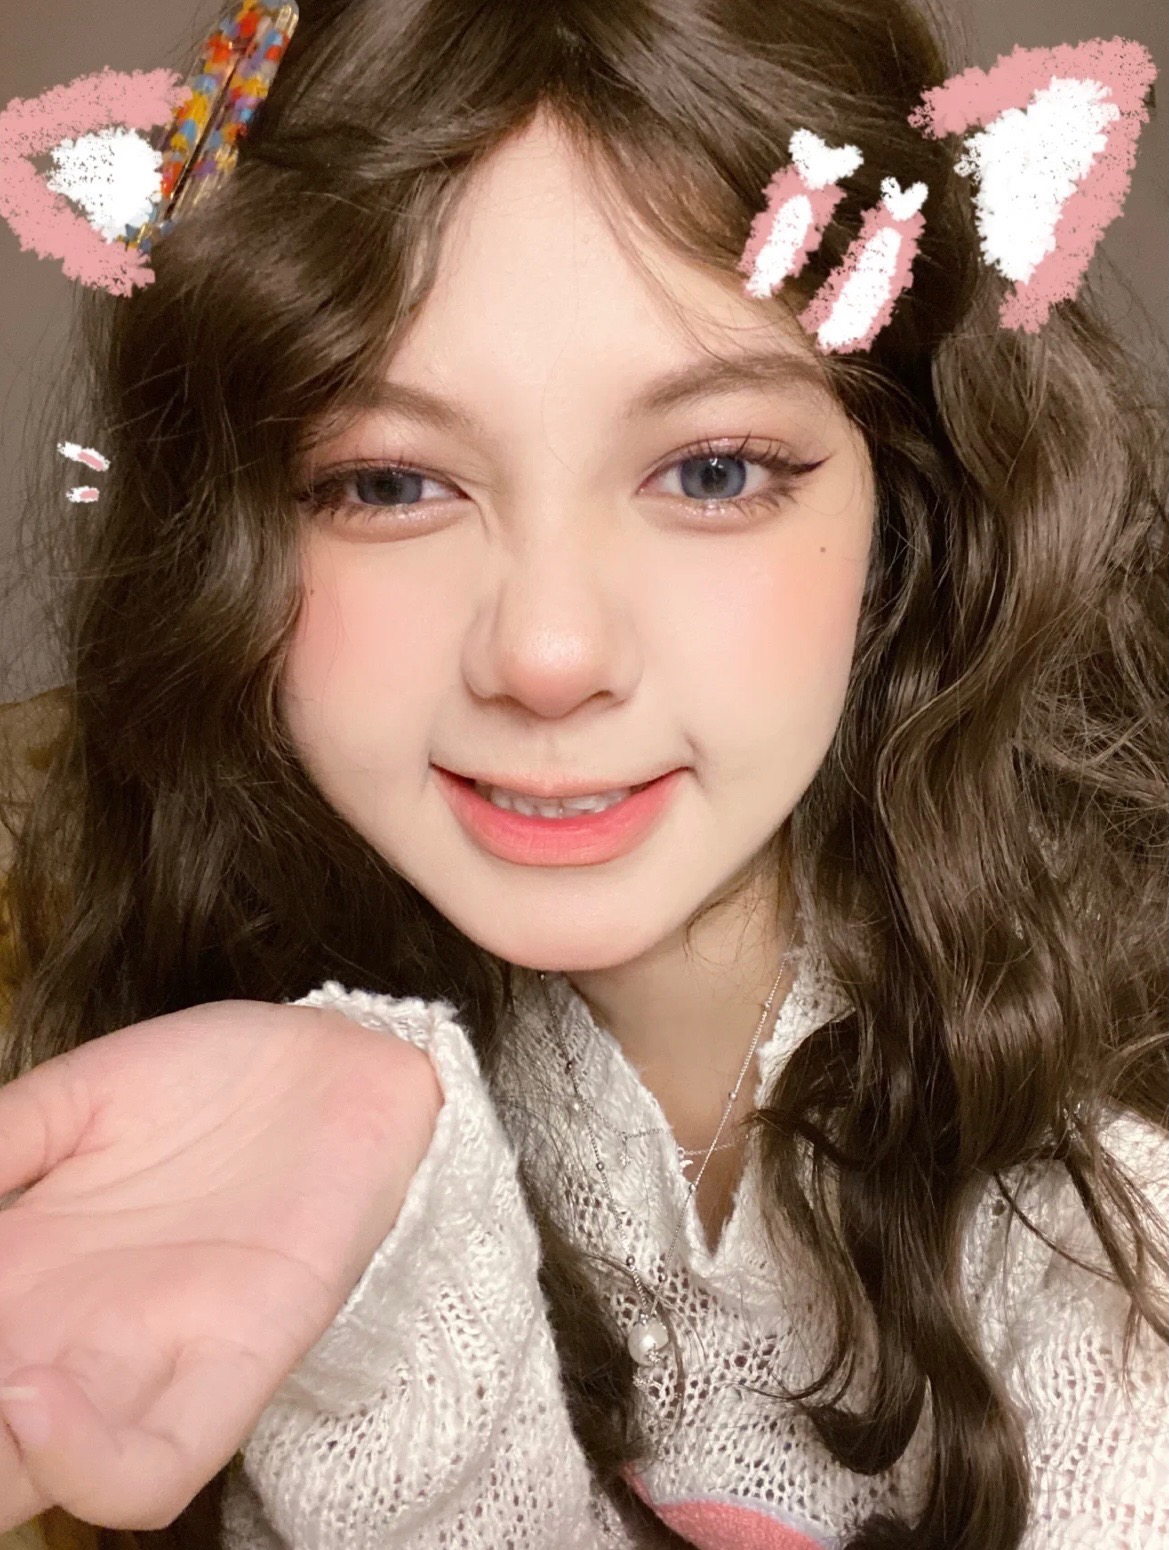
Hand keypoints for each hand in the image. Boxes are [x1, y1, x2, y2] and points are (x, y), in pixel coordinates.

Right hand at [0, 998, 441, 1532]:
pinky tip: (27, 1397)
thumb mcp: (78, 1099)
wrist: (335, 1060)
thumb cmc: (207, 1080)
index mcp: (19, 1278)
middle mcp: (70, 1338)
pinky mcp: (237, 1364)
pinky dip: (84, 1462)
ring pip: (34, 1477)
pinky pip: (156, 1464)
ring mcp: (148, 1362)